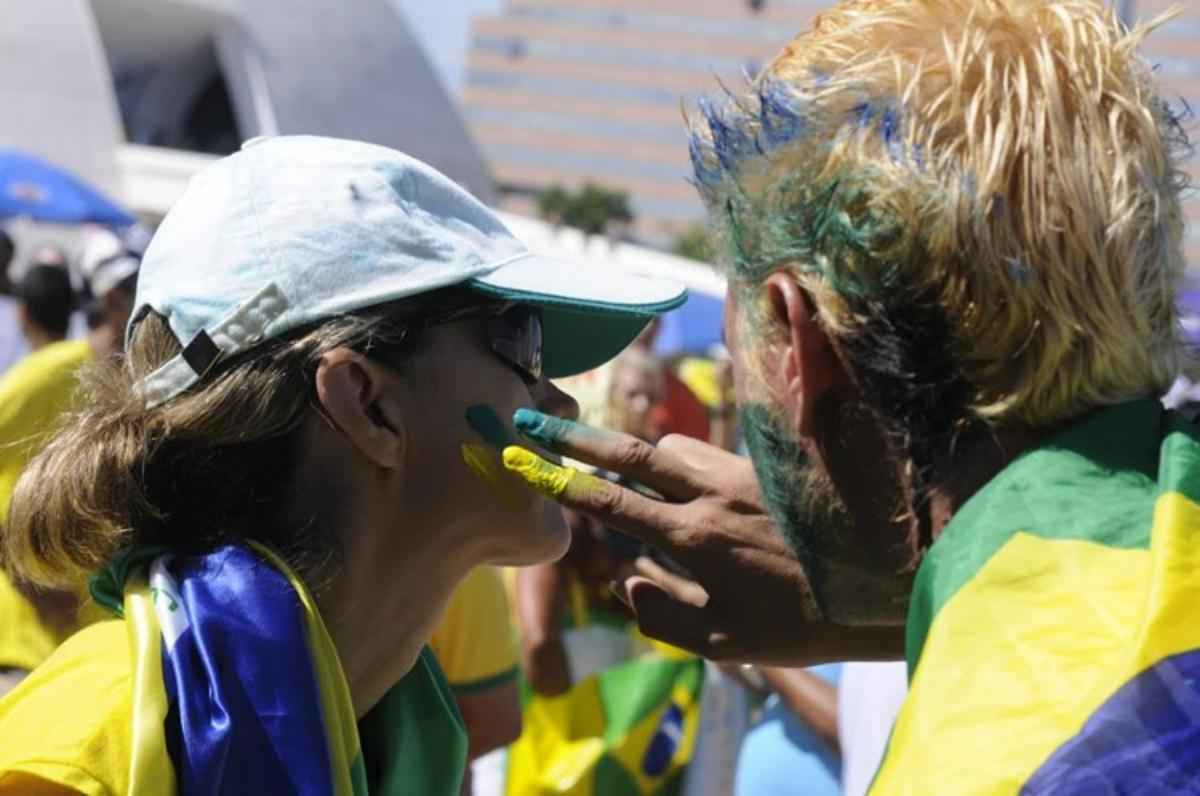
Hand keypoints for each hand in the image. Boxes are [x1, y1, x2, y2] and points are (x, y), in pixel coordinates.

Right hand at [503, 410, 904, 665]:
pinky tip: (685, 481)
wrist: (883, 586)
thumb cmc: (802, 625)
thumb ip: (663, 616)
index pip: (612, 502)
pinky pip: (709, 452)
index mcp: (696, 537)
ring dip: (642, 454)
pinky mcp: (767, 470)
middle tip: (538, 420)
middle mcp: (714, 494)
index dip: (561, 481)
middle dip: (579, 437)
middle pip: (634, 451)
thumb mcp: (724, 643)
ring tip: (625, 469)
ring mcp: (743, 475)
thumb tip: (625, 579)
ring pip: (674, 445)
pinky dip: (681, 460)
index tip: (523, 460)